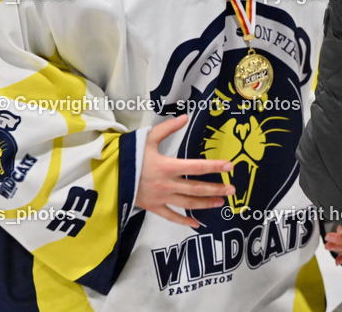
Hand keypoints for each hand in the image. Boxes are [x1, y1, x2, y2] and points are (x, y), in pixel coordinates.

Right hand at [136, 114, 234, 228]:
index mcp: (167, 166)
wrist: (109, 175)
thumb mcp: (147, 138)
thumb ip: (167, 128)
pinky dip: (184, 221)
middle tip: (232, 189)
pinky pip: (171, 217)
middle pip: (196, 188)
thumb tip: (185, 117)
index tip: (230, 166)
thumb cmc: (129, 155)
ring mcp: (161, 198)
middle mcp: (167, 184)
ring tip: (220, 203)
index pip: (197, 167)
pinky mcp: (153, 207)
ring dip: (206, 204)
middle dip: (216, 189)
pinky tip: (197, 224)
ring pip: (188, 204)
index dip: (215, 167)